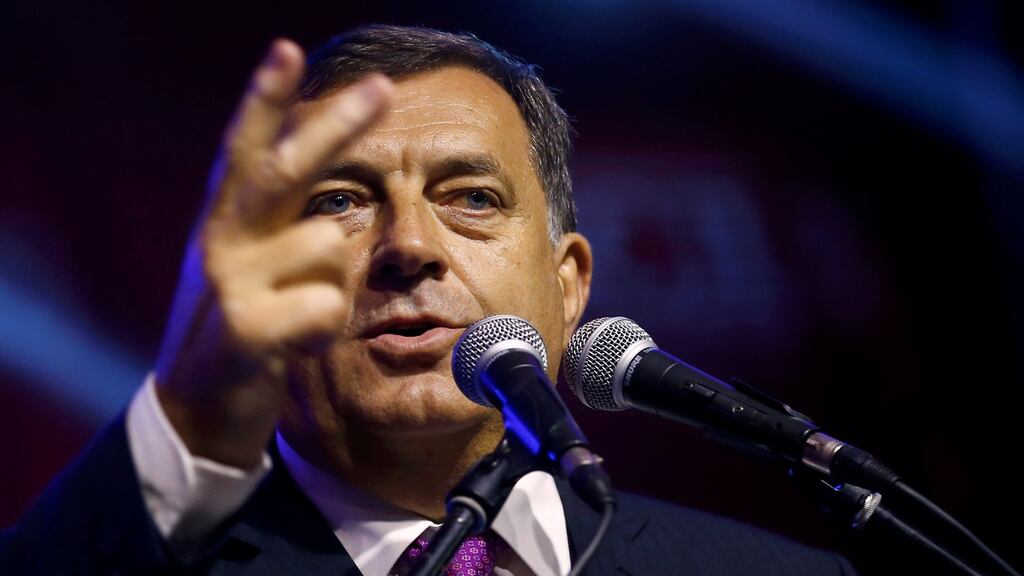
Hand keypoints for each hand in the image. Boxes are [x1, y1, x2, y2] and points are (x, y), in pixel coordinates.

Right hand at [153, 39, 392, 467]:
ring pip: (329, 246)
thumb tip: (339, 209)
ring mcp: (228, 281)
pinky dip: (326, 328)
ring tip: (301, 316)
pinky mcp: (242, 328)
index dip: (265, 99)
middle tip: (384, 87)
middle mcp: (222, 237)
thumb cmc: (242, 329)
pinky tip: (298, 344)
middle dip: (338, 124)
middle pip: (286, 168)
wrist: (196, 411)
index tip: (287, 49)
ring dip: (334, 285)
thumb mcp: (253, 269)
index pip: (246, 148)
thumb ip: (286, 229)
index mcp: (229, 219)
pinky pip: (325, 306)